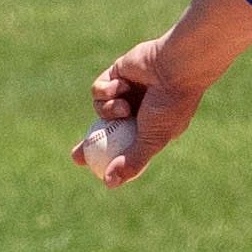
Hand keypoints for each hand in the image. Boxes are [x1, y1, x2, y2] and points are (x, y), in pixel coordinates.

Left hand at [81, 36, 207, 186]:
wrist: (175, 67)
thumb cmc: (168, 105)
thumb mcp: (151, 139)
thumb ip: (132, 161)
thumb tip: (110, 184)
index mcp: (150, 128)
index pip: (123, 146)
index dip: (106, 158)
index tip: (92, 169)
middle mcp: (138, 110)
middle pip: (105, 130)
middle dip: (89, 144)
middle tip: (76, 156)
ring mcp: (127, 92)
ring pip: (100, 109)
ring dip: (108, 110)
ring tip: (124, 105)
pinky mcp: (117, 73)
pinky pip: (99, 89)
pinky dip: (106, 91)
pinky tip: (122, 85)